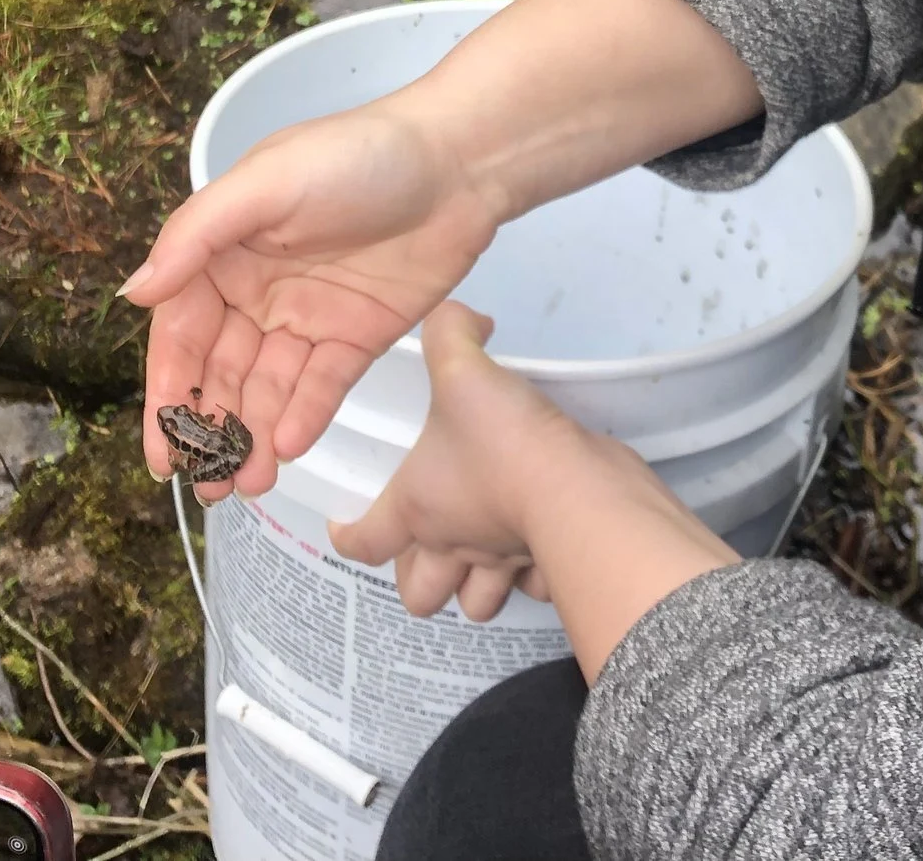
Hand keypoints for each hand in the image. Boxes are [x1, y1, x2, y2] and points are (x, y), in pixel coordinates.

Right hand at [125, 101, 504, 496]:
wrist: (458, 162)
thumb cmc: (355, 157)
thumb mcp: (266, 183)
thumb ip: (197, 236)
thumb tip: (134, 293)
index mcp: (224, 251)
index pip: (182, 333)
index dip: (168, 392)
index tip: (162, 451)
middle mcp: (258, 289)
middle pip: (220, 372)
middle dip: (208, 432)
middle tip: (207, 486)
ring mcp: (308, 316)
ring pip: (268, 389)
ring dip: (253, 436)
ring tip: (247, 484)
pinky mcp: (358, 336)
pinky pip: (322, 387)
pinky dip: (303, 418)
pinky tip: (289, 447)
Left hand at [326, 302, 590, 619]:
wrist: (576, 485)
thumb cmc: (503, 440)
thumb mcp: (462, 367)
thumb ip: (452, 330)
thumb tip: (464, 317)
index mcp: (416, 509)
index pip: (362, 542)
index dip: (348, 535)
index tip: (346, 523)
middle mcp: (453, 546)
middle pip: (419, 596)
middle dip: (420, 582)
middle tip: (427, 547)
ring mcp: (502, 563)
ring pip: (478, 605)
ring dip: (475, 588)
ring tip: (481, 554)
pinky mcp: (550, 564)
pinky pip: (534, 586)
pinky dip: (532, 574)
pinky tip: (536, 544)